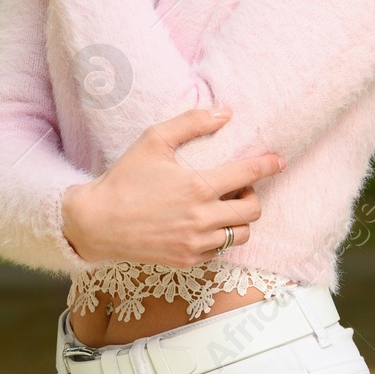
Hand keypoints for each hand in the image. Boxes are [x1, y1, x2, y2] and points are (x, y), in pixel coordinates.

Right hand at [61, 107, 287, 267]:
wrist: (96, 223)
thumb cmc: (124, 178)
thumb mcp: (153, 140)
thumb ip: (191, 123)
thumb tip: (225, 113)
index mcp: (197, 186)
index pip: (247, 175)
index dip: (267, 166)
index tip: (279, 161)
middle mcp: (201, 218)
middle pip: (252, 210)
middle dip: (253, 196)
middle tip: (239, 188)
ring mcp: (195, 243)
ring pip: (241, 235)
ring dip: (240, 220)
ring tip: (225, 207)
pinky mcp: (186, 260)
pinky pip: (219, 251)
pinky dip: (220, 238)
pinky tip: (205, 225)